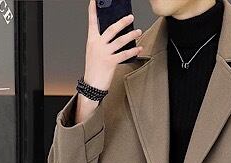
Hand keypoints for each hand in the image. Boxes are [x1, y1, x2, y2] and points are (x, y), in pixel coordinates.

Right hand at [75, 0, 142, 123]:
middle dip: (122, 22)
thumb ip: (102, 42)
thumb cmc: (93, 69)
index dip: (93, 10)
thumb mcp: (94, 52)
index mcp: (92, 40)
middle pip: (111, 29)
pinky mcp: (111, 62)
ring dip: (131, 36)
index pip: (92, 22)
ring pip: (120, 41)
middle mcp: (98, 45)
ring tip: (138, 31)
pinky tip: (139, 48)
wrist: (91, 85)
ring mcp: (104, 53)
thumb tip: (114, 35)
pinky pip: (124, 54)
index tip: (94, 0)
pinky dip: (133, 51)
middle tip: (130, 17)